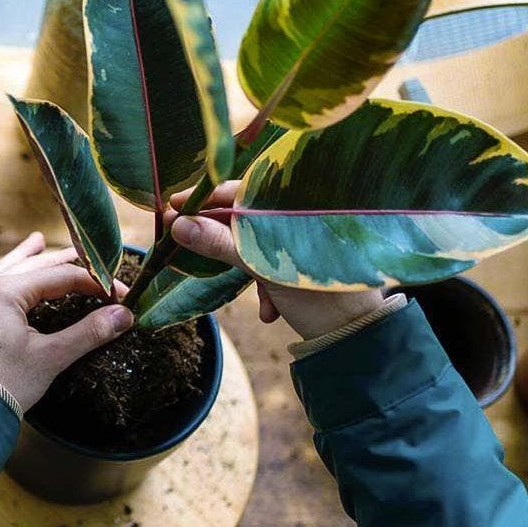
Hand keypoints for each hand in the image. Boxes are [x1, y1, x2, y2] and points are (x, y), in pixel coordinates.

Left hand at [0, 232, 133, 410]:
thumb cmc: (3, 384)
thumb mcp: (51, 357)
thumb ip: (88, 333)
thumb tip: (123, 316)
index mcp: (6, 292)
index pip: (62, 276)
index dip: (95, 283)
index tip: (119, 296)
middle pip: (35, 265)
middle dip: (65, 263)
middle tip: (93, 259)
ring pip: (9, 269)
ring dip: (29, 258)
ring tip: (39, 242)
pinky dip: (9, 274)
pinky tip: (11, 274)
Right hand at [167, 182, 383, 340]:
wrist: (355, 336)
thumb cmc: (318, 295)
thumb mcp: (263, 268)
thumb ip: (220, 243)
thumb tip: (178, 225)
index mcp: (294, 205)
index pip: (240, 190)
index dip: (204, 198)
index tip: (172, 207)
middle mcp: (299, 216)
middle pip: (245, 218)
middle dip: (222, 241)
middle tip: (187, 245)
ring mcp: (301, 241)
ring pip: (256, 245)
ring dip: (248, 271)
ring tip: (256, 298)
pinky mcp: (303, 264)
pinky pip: (272, 265)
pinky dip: (265, 286)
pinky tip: (270, 311)